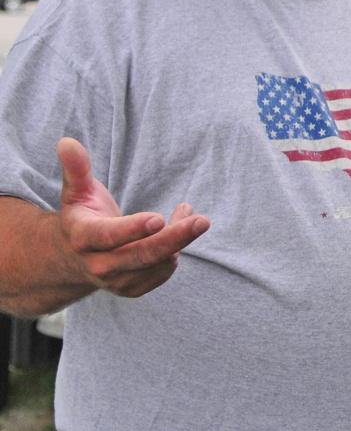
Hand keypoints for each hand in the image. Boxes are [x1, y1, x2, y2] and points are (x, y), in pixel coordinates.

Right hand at [56, 137, 209, 297]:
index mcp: (83, 238)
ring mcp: (117, 281)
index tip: (159, 218)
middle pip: (141, 256)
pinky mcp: (133, 288)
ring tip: (188, 213)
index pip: (108, 237)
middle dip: (174, 239)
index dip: (133, 229)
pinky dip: (176, 250)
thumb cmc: (81, 214)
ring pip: (157, 262)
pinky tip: (177, 228)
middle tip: (203, 221)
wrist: (73, 257)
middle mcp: (98, 265)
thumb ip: (76, 167)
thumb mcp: (75, 190)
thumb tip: (66, 142)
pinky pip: (163, 271)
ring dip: (179, 238)